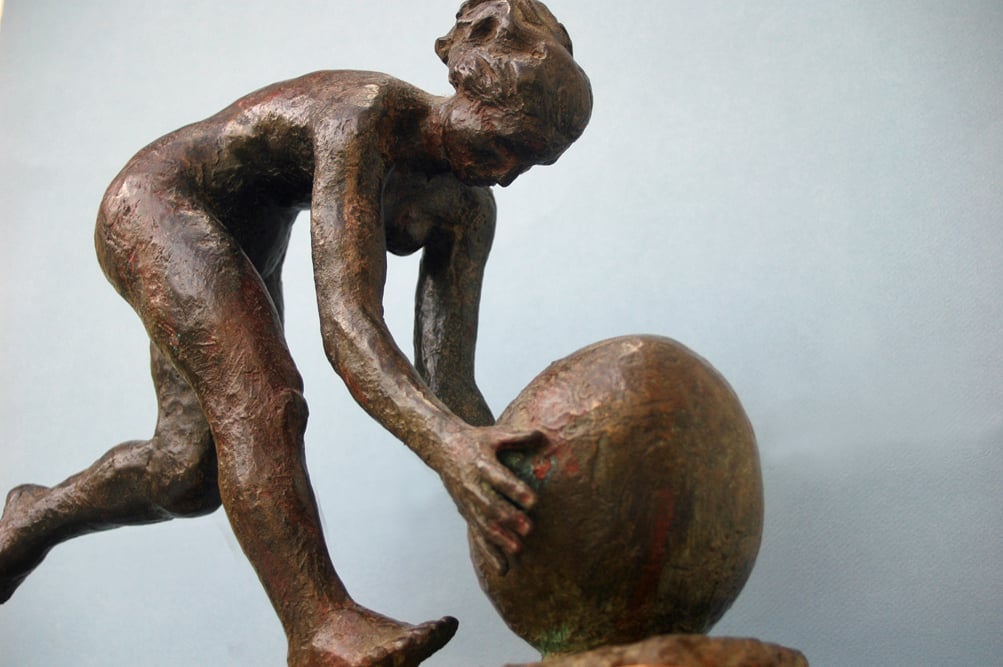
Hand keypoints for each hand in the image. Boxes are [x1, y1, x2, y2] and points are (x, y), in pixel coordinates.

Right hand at [439, 425, 542, 573]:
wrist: (443, 448)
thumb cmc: (475, 440)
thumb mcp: (495, 435)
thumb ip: (518, 437)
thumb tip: (543, 434)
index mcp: (481, 464)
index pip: (499, 479)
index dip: (515, 490)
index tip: (532, 500)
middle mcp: (473, 486)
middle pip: (492, 505)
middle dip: (510, 519)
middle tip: (529, 528)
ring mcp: (468, 502)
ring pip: (484, 524)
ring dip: (500, 538)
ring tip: (518, 550)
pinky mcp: (467, 513)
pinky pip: (478, 536)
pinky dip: (490, 553)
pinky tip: (503, 569)